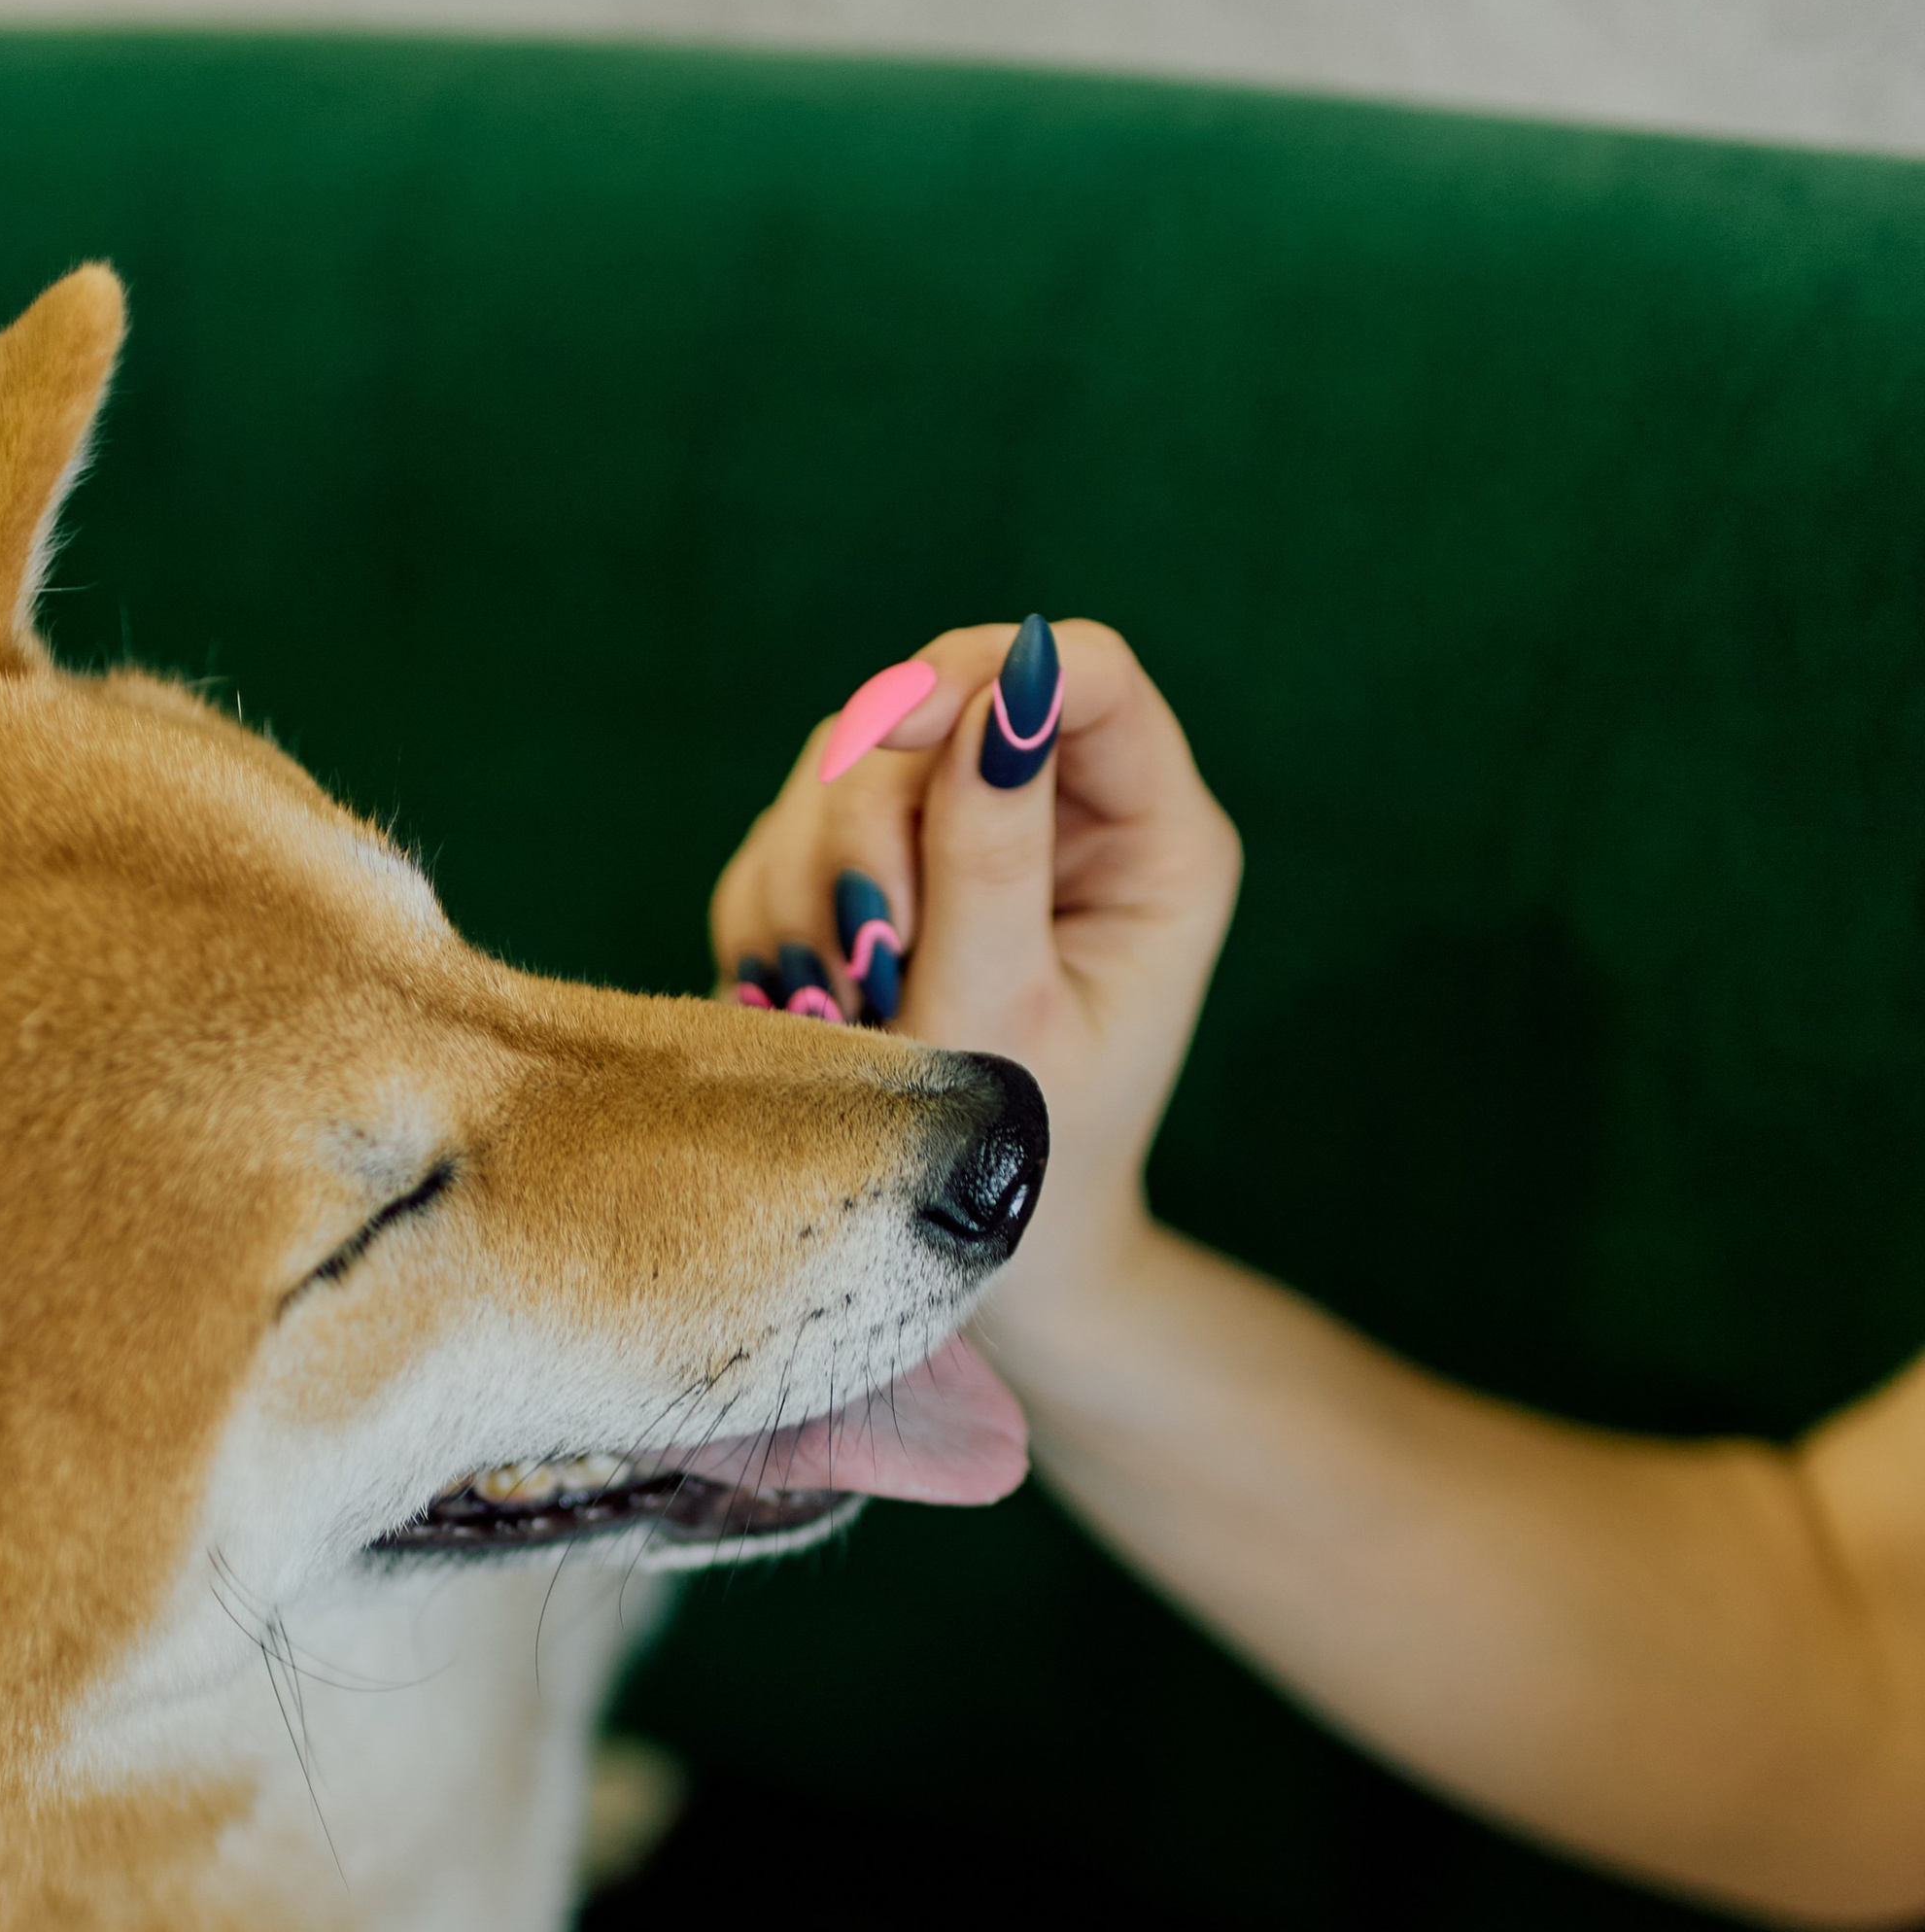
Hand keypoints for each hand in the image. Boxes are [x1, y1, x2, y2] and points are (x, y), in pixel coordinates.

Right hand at [710, 621, 1241, 1370]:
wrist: (975, 1258)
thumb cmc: (1023, 1157)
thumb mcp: (1009, 1014)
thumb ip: (995, 851)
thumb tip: (1006, 688)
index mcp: (1155, 844)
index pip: (1087, 675)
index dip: (982, 673)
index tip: (890, 730)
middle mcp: (1070, 818)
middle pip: (938, 708)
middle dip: (871, 828)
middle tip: (872, 960)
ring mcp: (966, 838)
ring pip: (844, 766)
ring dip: (813, 887)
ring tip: (844, 1007)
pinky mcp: (882, 876)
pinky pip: (786, 838)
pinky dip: (775, 920)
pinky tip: (808, 1006)